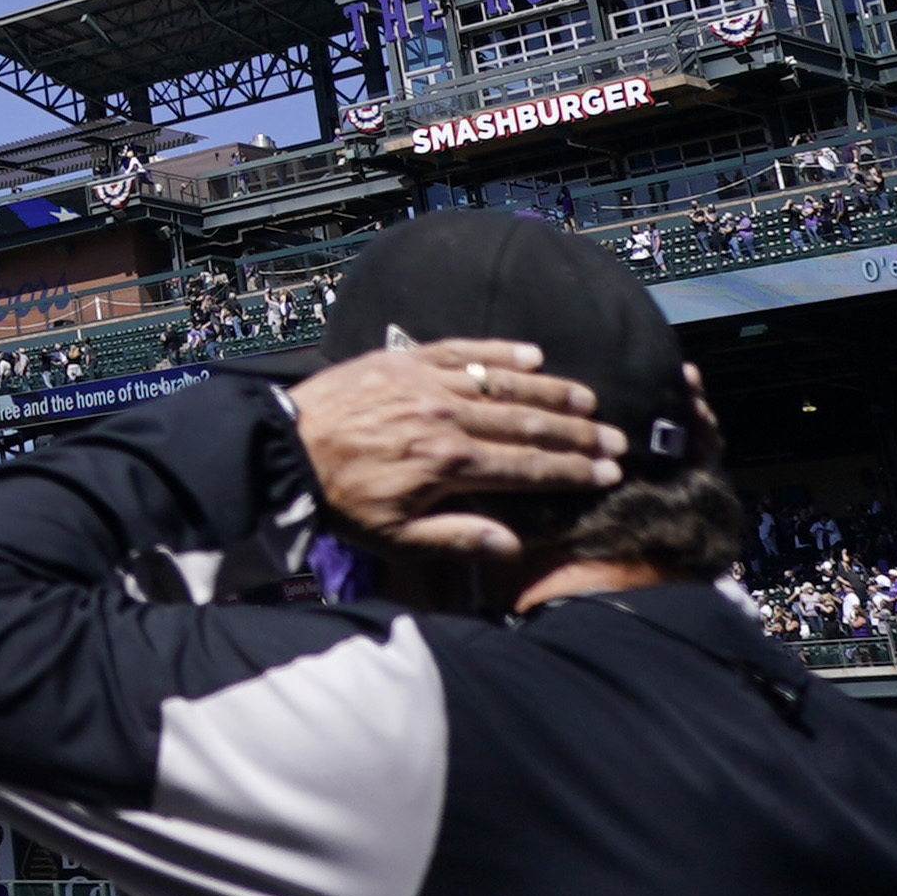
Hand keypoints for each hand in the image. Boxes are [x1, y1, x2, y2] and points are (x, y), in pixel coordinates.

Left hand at [288, 338, 620, 550]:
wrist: (280, 448)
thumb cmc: (339, 500)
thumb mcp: (395, 539)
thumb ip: (457, 538)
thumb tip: (513, 544)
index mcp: (449, 464)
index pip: (528, 468)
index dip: (572, 471)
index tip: (608, 473)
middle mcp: (446, 418)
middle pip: (527, 425)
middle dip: (577, 435)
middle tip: (616, 440)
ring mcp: (426, 383)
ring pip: (503, 385)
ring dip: (551, 393)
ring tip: (588, 401)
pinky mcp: (404, 359)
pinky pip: (461, 350)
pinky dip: (499, 352)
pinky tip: (533, 355)